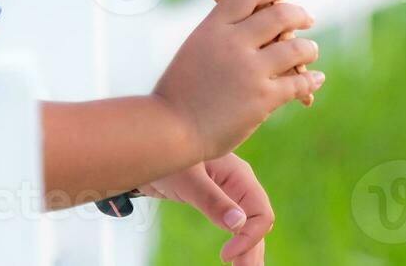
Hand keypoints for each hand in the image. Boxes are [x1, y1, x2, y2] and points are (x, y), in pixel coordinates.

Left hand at [139, 152, 273, 264]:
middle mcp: (238, 185)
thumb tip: (239, 224)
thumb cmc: (165, 155)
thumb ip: (212, 200)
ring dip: (248, 249)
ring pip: (247, 226)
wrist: (145, 150)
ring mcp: (228, 193)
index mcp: (239, 175)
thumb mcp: (188, 179)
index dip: (248, 238)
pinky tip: (234, 255)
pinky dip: (237, 242)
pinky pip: (234, 224)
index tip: (224, 257)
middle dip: (252, 250)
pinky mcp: (215, 200)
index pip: (260, 213)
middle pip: (257, 223)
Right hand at [152, 0, 323, 159]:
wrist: (170, 128)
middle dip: (299, 14)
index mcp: (213, 27)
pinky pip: (298, 83)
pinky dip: (311, 80)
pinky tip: (316, 79)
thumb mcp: (195, 49)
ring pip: (296, 49)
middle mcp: (234, 42)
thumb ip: (221, 36)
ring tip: (311, 50)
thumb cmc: (178, 92)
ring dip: (309, 49)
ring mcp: (250, 70)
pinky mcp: (263, 98)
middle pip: (279, 15)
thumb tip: (252, 27)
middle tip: (307, 19)